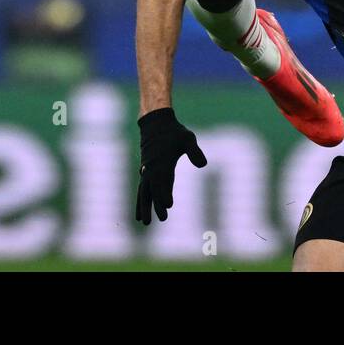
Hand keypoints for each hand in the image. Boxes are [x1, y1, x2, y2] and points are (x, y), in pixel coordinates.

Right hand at [135, 107, 205, 224]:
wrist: (155, 122)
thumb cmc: (174, 132)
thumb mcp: (187, 138)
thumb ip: (194, 151)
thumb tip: (203, 165)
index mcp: (163, 162)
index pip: (163, 181)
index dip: (165, 194)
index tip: (168, 206)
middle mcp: (152, 168)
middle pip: (152, 189)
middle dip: (155, 205)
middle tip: (161, 219)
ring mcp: (147, 170)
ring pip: (144, 191)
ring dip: (144, 206)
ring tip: (144, 222)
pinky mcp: (146, 171)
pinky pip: (142, 188)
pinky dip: (140, 200)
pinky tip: (140, 211)